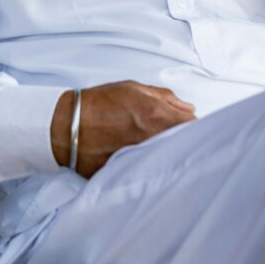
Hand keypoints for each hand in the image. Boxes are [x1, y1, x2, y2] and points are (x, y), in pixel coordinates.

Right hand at [51, 81, 195, 177]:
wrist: (70, 125)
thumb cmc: (101, 103)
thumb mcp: (135, 89)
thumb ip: (166, 98)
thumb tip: (188, 108)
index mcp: (158, 116)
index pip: (194, 126)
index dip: (194, 126)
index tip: (191, 127)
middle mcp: (154, 140)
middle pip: (186, 146)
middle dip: (185, 142)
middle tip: (178, 139)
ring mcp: (143, 159)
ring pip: (171, 161)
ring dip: (170, 155)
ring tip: (161, 151)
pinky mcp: (131, 174)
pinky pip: (151, 173)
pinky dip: (152, 168)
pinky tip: (146, 163)